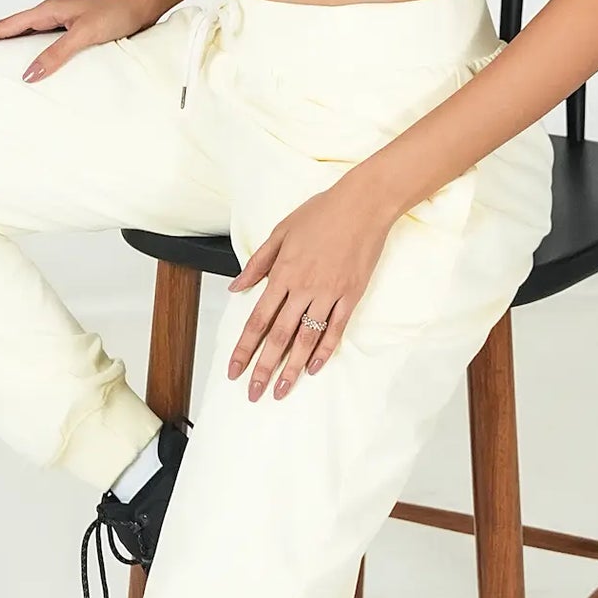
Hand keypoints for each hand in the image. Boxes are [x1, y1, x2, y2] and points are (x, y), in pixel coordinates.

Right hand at [0, 0, 157, 81]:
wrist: (143, 4)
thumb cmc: (118, 14)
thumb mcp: (85, 35)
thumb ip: (57, 54)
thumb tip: (28, 74)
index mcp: (47, 10)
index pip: (4, 26)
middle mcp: (49, 14)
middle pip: (7, 29)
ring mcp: (59, 21)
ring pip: (22, 35)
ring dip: (1, 44)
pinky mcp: (70, 30)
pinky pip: (39, 42)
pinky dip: (25, 50)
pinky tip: (24, 61)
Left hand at [226, 175, 398, 399]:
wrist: (363, 204)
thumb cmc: (321, 212)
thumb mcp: (280, 231)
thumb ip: (257, 263)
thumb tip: (236, 288)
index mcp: (282, 273)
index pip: (257, 320)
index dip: (244, 348)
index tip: (234, 370)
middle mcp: (303, 288)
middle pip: (278, 337)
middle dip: (264, 368)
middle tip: (254, 393)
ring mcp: (329, 294)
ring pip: (306, 339)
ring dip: (292, 368)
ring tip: (282, 390)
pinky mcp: (351, 296)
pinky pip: (336, 329)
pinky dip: (324, 351)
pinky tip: (314, 368)